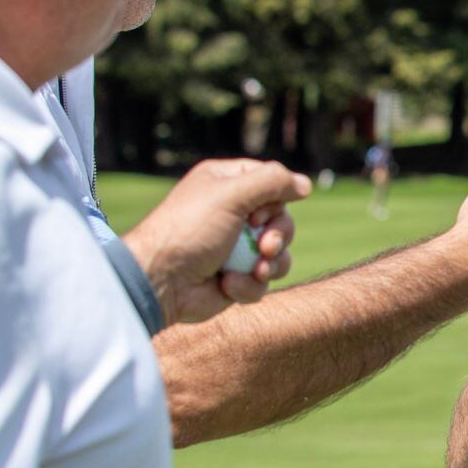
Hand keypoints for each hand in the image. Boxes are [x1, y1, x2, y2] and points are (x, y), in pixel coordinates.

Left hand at [122, 159, 308, 325]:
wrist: (162, 282)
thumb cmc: (189, 231)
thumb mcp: (231, 195)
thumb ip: (272, 182)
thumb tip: (305, 185)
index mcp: (225, 185)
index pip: (271, 182)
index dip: (276, 199)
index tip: (260, 212)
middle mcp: (232, 213)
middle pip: (282, 219)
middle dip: (278, 236)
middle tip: (265, 247)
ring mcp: (235, 246)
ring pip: (279, 252)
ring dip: (270, 263)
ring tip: (254, 271)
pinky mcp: (237, 275)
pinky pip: (264, 278)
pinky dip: (250, 284)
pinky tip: (228, 285)